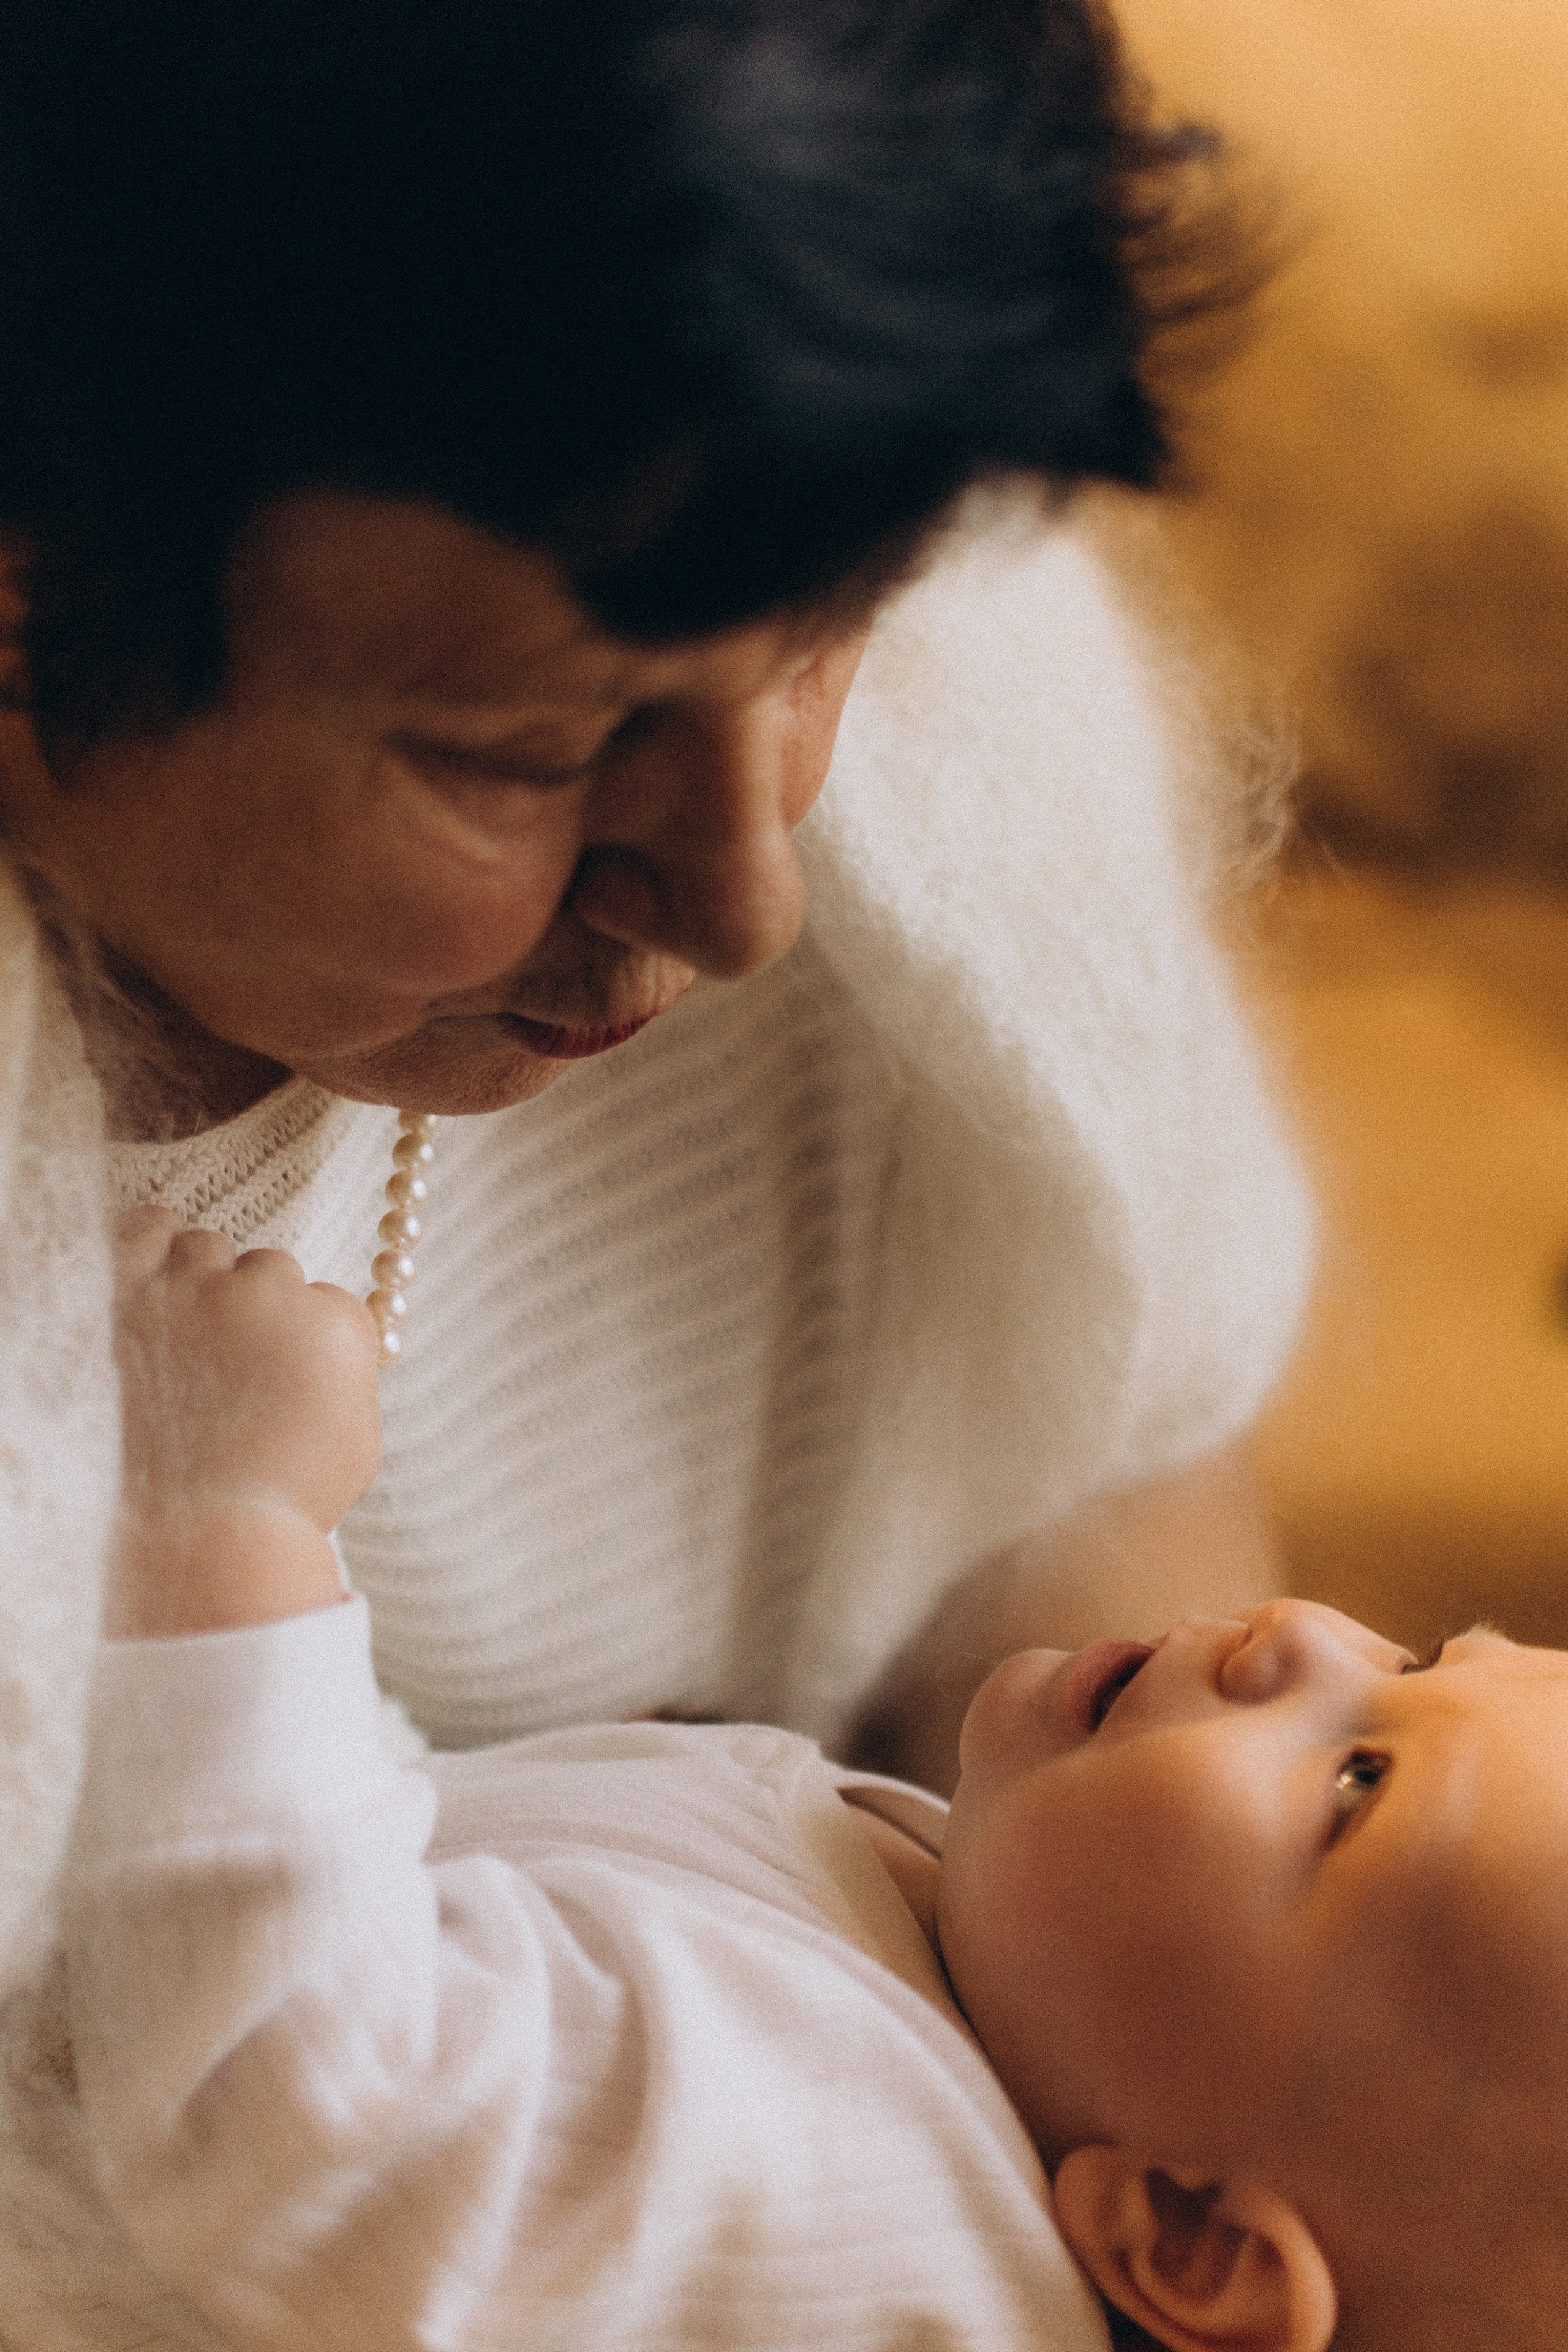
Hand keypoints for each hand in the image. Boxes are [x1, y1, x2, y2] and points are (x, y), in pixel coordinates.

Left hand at [110, 1208, 381, 1636]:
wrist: (198, 1534)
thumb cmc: (277, 1506)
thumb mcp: (352, 1444)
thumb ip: (349, 1381)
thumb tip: (328, 1354)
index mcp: (332, 1325)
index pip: (328, 1299)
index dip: (305, 1336)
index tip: (284, 1369)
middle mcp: (268, 1293)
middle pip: (268, 1267)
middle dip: (255, 1307)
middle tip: (231, 1358)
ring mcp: (194, 1290)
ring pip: (204, 1244)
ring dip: (200, 1277)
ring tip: (183, 1323)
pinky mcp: (129, 1296)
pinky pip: (143, 1228)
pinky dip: (149, 1239)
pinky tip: (147, 1264)